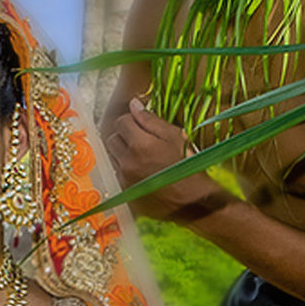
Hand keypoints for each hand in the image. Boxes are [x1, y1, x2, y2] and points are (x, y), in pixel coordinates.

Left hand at [105, 98, 231, 219]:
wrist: (192, 201)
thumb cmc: (187, 166)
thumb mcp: (175, 137)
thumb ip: (151, 120)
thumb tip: (134, 104)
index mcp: (140, 145)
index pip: (121, 121)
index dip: (132, 120)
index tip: (141, 124)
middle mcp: (127, 162)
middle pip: (113, 137)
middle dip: (124, 135)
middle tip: (142, 139)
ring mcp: (124, 178)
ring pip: (112, 155)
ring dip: (123, 152)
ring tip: (143, 156)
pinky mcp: (124, 191)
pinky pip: (116, 172)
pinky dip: (125, 168)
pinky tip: (141, 170)